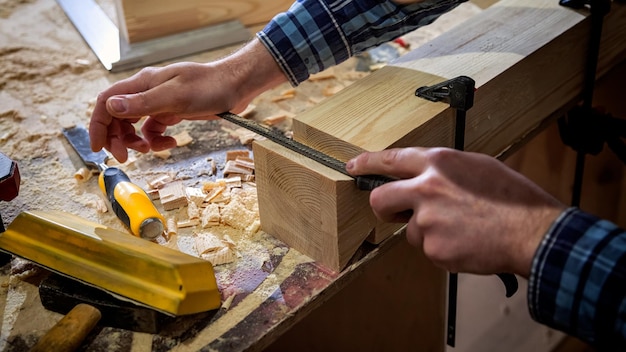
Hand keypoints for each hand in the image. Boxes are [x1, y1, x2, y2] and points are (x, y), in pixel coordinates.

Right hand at [89, 39, 286, 161]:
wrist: (235, 86)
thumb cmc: (209, 86)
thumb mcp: (175, 96)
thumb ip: (143, 103)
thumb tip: (111, 108)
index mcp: (143, 83)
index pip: (107, 102)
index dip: (98, 124)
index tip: (98, 147)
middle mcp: (147, 91)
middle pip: (118, 116)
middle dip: (118, 138)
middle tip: (124, 157)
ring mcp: (159, 102)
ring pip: (135, 125)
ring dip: (137, 141)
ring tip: (150, 150)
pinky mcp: (172, 111)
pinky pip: (154, 129)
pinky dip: (157, 139)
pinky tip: (171, 142)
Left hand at [346, 147, 565, 277]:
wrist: (533, 233)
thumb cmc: (513, 200)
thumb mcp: (478, 167)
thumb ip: (445, 170)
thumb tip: (426, 176)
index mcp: (438, 163)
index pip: (391, 159)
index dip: (368, 163)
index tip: (354, 166)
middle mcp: (426, 189)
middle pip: (380, 200)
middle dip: (384, 208)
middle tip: (396, 213)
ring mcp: (427, 221)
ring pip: (411, 230)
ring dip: (428, 232)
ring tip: (461, 229)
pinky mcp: (433, 248)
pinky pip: (428, 249)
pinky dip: (443, 249)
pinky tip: (465, 242)